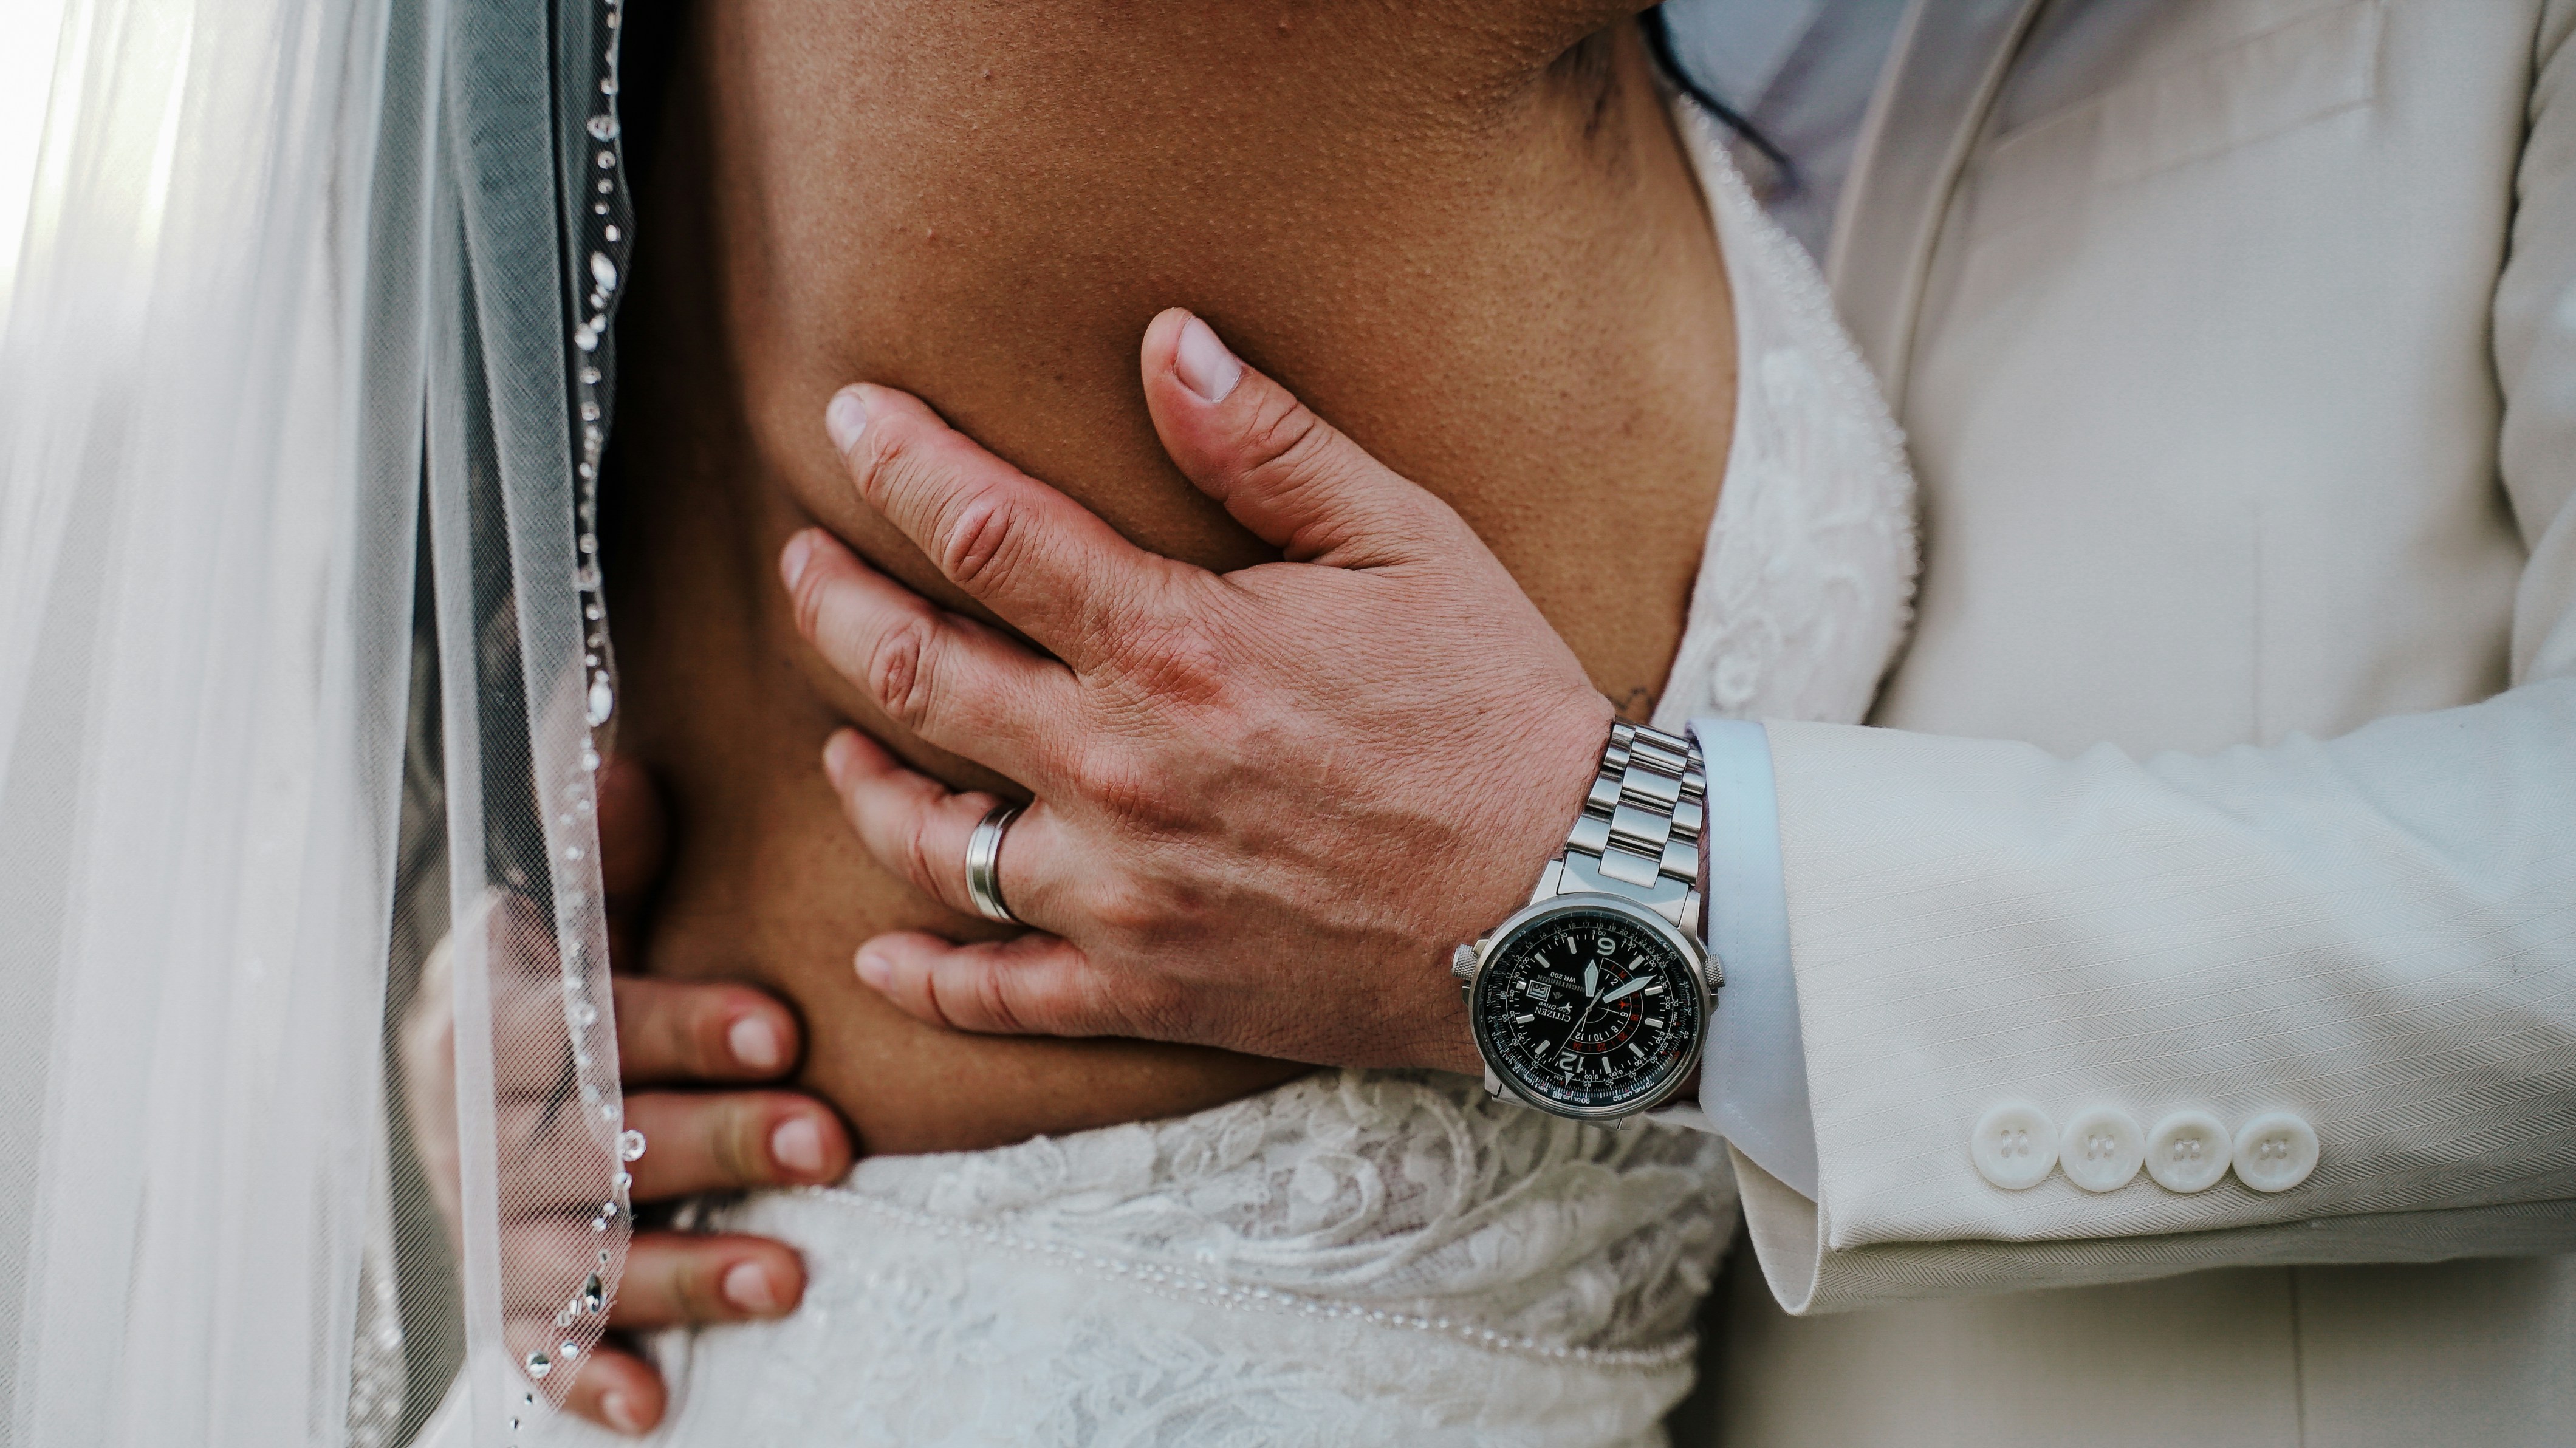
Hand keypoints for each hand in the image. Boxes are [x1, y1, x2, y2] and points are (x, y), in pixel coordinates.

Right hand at [399, 759, 853, 1435]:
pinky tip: (650, 1405)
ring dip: (680, 1269)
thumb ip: (606, 848)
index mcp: (487, 1003)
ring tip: (790, 1276)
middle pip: (589, 1141)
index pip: (579, 1016)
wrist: (478, 1057)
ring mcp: (483, 1209)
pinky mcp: (499, 1286)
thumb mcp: (580, 897)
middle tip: (829, 1144)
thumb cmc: (566, 968)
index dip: (680, 1025)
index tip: (783, 1029)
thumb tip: (622, 758)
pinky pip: (529, 1343)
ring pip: (572, 1251)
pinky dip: (583, 1375)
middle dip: (714, 1143)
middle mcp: (470, 1115)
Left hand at [779, 308, 1612, 1073]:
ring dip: (864, 783)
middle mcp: (1120, 773)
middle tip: (807, 567)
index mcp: (1176, 647)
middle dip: (838, 609)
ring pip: (930, 841)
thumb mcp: (1407, 542)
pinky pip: (998, 995)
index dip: (901, 465)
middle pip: (917, 678)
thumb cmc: (1498, 713)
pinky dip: (923, 976)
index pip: (984, 534)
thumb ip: (1269, 444)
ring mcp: (1123, 898)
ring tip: (842, 745)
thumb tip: (1165, 339)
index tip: (850, 424)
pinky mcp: (1149, 993)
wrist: (1570, 905)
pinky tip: (877, 948)